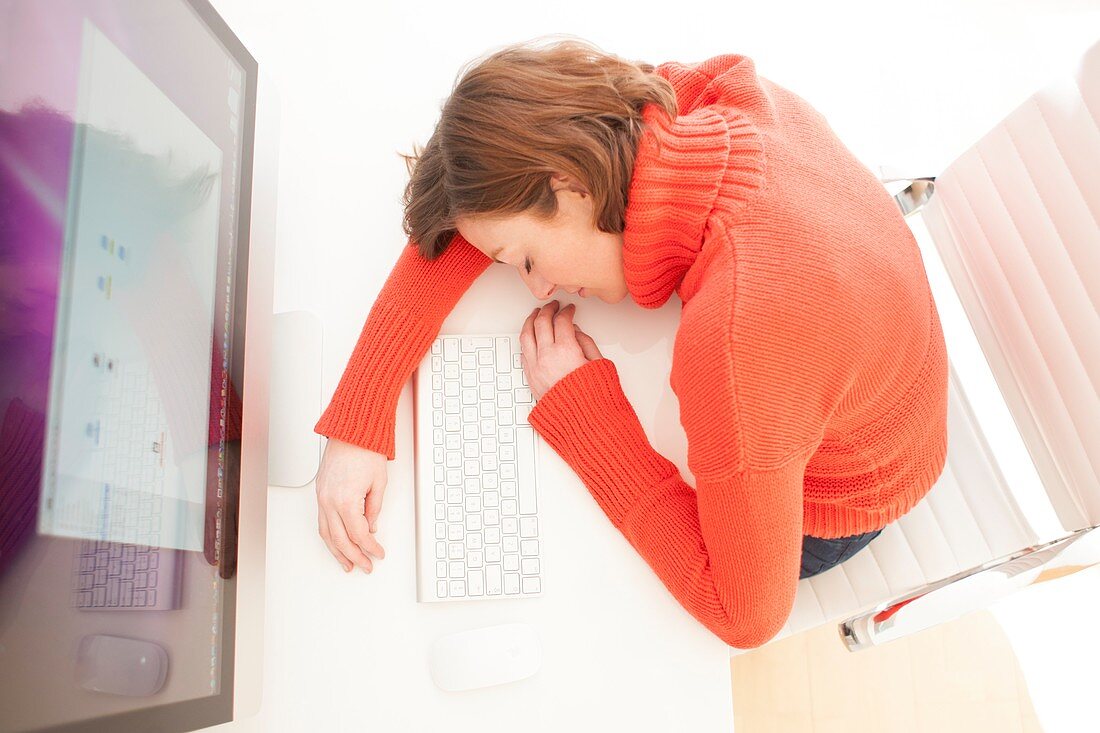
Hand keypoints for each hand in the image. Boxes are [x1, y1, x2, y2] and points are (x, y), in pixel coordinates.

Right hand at [315, 438, 387, 573]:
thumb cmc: (365, 451)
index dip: (370, 548)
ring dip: (337, 552)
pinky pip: (321, 521)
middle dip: (355, 556)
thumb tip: (371, 527)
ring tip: (348, 564)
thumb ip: (374, 509)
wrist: (350, 432)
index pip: (359, 535)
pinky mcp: (320, 493)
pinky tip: (335, 543)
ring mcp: (322, 498)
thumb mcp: (379, 483)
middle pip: (341, 539)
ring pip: (326, 534)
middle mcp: (330, 501)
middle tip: (366, 566)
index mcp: (347, 500)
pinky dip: (328, 536)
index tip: (378, 553)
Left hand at [520, 300, 603, 400]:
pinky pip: (523, 353)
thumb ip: (587, 343)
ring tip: (536, 315)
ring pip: (526, 336)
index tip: (570, 310)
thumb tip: (576, 332)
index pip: (562, 321)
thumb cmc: (594, 399)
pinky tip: (530, 337)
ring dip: (531, 321)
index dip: (566, 312)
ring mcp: (536, 368)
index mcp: (567, 351)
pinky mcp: (531, 379)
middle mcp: (547, 357)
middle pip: (541, 323)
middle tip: (552, 306)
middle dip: (547, 311)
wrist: (584, 424)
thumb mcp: (599, 365)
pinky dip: (527, 340)